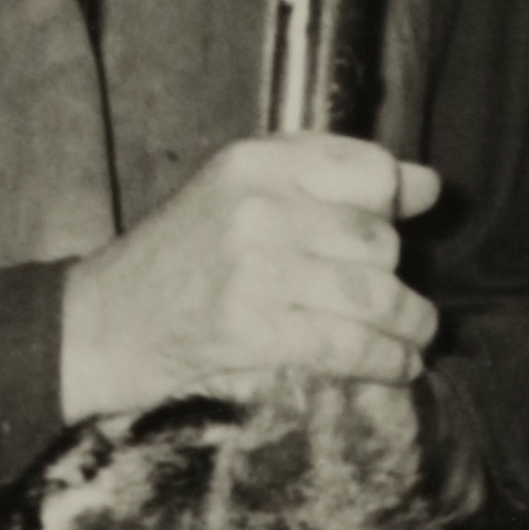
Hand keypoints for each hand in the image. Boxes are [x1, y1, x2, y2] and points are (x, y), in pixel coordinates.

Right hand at [57, 137, 437, 426]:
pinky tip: (400, 368)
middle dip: (396, 276)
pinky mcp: (251, 330)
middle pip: (377, 239)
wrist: (102, 324)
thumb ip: (325, 181)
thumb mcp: (237, 194)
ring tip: (417, 336)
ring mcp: (253, 269)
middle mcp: (257, 206)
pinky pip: (346, 345)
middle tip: (395, 299)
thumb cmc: (178, 260)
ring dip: (409, 323)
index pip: (369, 170)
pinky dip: (385, 361)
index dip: (398, 202)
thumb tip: (426, 185)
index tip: (404, 226)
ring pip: (372, 294)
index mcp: (256, 161)